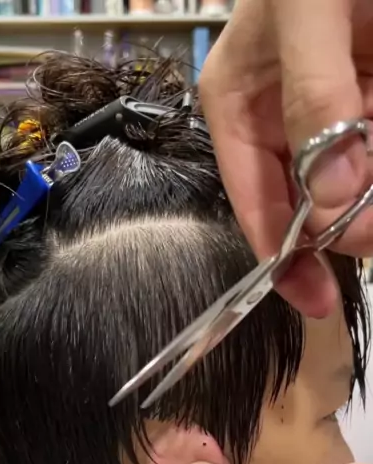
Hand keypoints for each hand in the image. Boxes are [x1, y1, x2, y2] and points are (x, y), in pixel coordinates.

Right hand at [199, 0, 372, 317]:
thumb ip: (314, 96)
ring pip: (350, 188)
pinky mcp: (367, 111)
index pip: (254, 200)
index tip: (317, 299)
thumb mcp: (307, 9)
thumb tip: (330, 197)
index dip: (283, 255)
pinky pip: (371, 159)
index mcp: (240, 106)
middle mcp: (280, 122)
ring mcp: (330, 118)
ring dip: (369, 202)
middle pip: (308, 204)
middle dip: (344, 227)